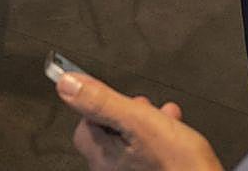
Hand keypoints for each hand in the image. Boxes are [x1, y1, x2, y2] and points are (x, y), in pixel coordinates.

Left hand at [55, 71, 224, 170]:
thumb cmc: (179, 166)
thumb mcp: (139, 121)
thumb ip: (102, 101)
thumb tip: (68, 84)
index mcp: (102, 156)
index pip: (84, 124)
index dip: (102, 105)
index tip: (119, 97)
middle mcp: (111, 170)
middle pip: (108, 132)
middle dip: (128, 112)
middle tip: (143, 107)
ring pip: (129, 140)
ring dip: (145, 123)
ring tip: (163, 118)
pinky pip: (146, 152)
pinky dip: (158, 138)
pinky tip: (174, 133)